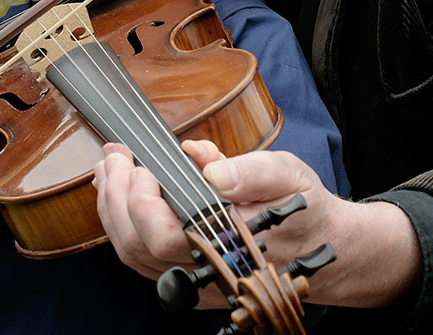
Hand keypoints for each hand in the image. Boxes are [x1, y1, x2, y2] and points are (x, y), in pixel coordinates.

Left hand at [94, 140, 422, 307]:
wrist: (322, 247)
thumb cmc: (304, 210)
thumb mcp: (290, 176)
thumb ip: (252, 171)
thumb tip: (209, 167)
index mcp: (228, 249)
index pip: (165, 239)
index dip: (141, 202)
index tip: (141, 165)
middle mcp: (206, 271)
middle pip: (137, 248)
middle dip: (116, 197)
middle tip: (115, 155)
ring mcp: (194, 277)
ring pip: (132, 255)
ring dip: (112, 208)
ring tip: (109, 166)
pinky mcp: (187, 272)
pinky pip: (141, 255)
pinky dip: (122, 220)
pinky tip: (120, 189)